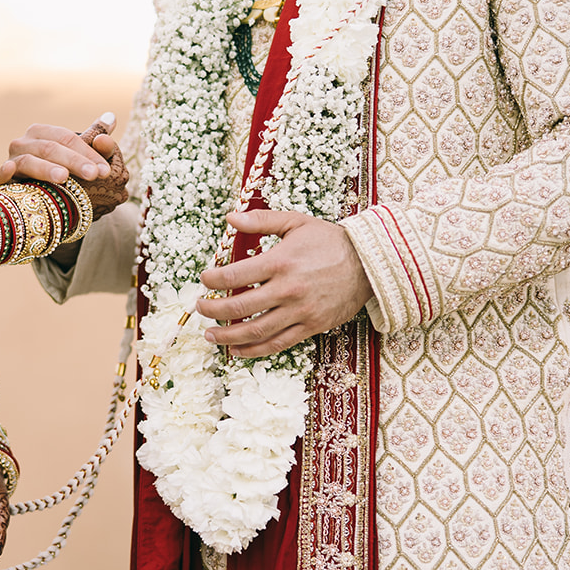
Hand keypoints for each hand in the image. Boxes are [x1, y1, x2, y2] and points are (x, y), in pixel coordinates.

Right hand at [0, 114, 128, 218]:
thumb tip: (111, 117)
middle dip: (74, 161)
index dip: (87, 153)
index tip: (105, 171)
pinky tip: (12, 170)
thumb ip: (97, 143)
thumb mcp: (81, 161)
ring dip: (46, 168)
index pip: (67, 138)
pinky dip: (5, 171)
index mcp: (43, 133)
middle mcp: (24, 143)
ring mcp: (10, 161)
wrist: (36, 202)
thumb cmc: (62, 177)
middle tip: (94, 175)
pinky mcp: (0, 180)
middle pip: (50, 148)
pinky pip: (0, 174)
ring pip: (28, 161)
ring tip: (64, 178)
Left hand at [197, 210, 371, 358]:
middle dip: (213, 311)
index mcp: (281, 261)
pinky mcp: (311, 327)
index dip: (213, 281)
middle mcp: (288, 289)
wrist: (370, 263)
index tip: (204, 280)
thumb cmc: (330, 240)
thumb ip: (261, 220)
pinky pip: (278, 344)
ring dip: (228, 336)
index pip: (234, 276)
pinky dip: (254, 351)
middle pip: (239, 308)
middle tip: (200, 309)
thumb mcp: (296, 222)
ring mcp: (300, 311)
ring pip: (255, 332)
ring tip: (211, 335)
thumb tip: (229, 217)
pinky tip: (237, 350)